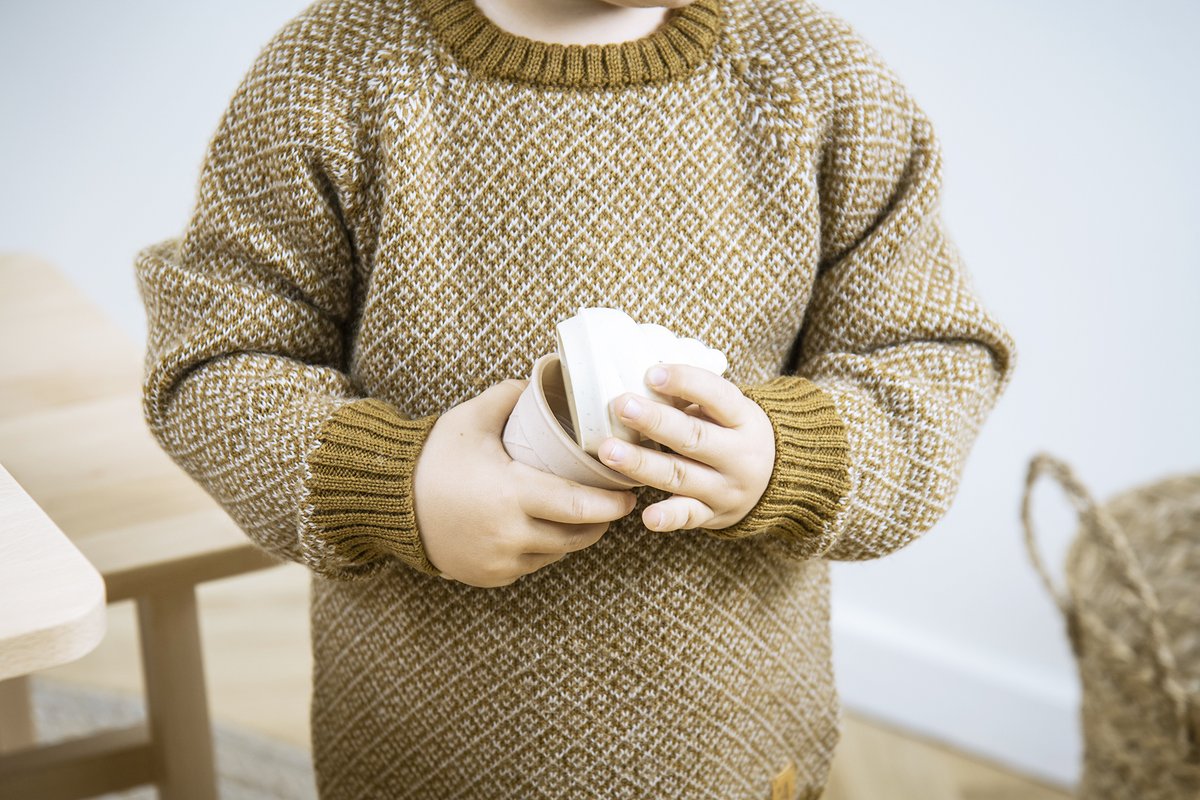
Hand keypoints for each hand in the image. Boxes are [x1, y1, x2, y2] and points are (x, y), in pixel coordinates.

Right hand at [413, 378, 637, 587]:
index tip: (630, 493)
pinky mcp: (491, 577)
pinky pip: (532, 565)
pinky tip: (549, 529)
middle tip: (617, 504)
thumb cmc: (433, 457)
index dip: (612, 502)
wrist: (388, 502)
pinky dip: (545, 549)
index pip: (580, 506)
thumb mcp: (471, 418)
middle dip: (602, 521)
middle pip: (577, 536)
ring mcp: (500, 561)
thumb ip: (510, 395)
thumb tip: (543, 377)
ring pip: (557, 554)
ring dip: (575, 536)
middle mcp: (510, 535)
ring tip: (587, 515)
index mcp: (512, 495)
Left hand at [597, 364, 774, 532]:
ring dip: (642, 464)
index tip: (651, 374)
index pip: (717, 396)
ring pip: (681, 476)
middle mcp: (739, 456)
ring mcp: (726, 489)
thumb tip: (643, 377)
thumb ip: (692, 396)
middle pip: (694, 437)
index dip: (686, 383)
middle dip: (655, 422)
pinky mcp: (713, 515)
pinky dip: (668, 518)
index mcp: (744, 419)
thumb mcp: (727, 410)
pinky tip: (646, 516)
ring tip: (609, 451)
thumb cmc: (734, 432)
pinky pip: (689, 517)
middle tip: (622, 406)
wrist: (776, 480)